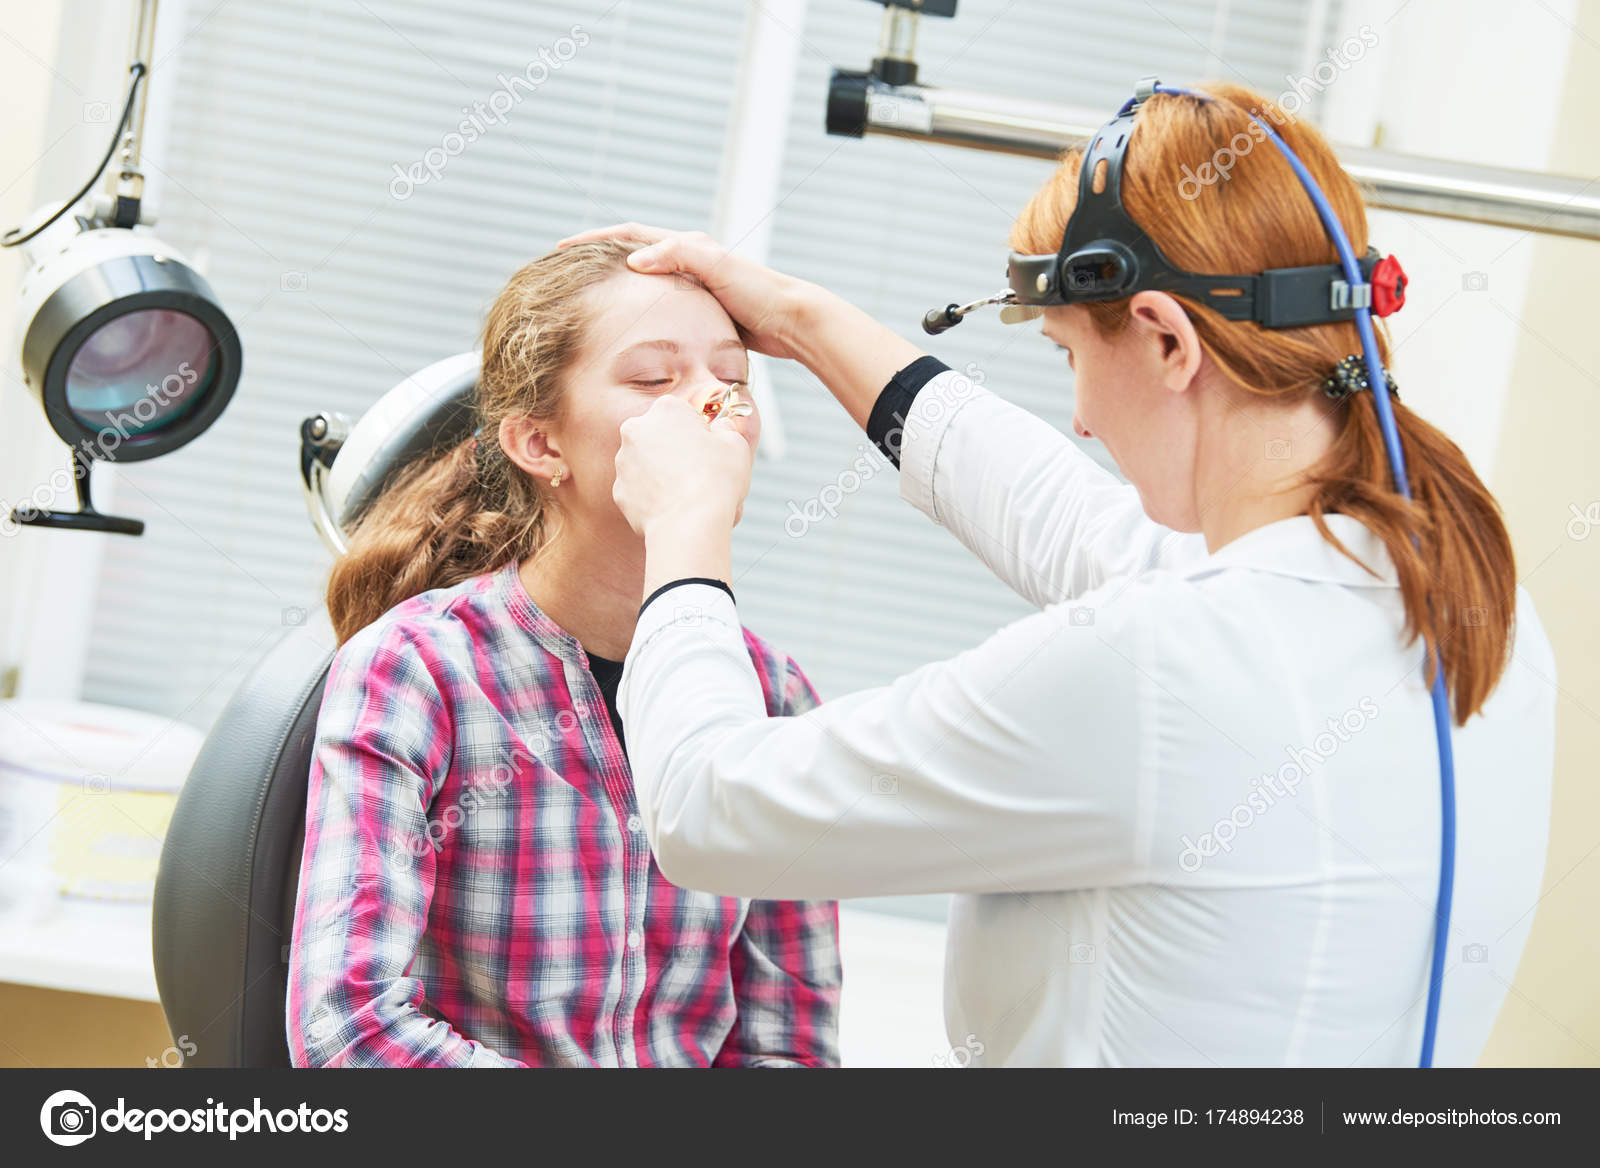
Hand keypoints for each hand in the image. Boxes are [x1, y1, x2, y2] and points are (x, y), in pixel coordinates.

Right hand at [558, 224, 811, 360]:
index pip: (629, 234)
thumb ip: (679, 255)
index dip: (594, 240)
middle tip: (566, 272)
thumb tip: (634, 258)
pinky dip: (638, 311)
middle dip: (598, 260)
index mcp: (688, 245)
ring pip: (643, 282)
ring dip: (615, 286)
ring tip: (588, 299)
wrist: (791, 322)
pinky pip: (658, 305)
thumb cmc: (759, 293)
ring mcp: (693, 285)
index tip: (563, 249)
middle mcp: (689, 260)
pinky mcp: (701, 309)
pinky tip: (627, 328)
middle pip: (631, 253)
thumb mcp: (718, 267)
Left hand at [613, 395, 753, 539]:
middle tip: (697, 470)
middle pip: (658, 435)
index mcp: (666, 410)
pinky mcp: (620, 491)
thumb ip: (725, 429)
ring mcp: (623, 462)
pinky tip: (671, 507)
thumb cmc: (716, 480)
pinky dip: (652, 496)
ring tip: (686, 493)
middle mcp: (636, 429)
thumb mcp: (735, 445)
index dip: (697, 431)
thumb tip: (721, 428)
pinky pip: (639, 489)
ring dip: (661, 472)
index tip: (708, 448)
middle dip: (674, 448)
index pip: (681, 412)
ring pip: (646, 463)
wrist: (689, 524)